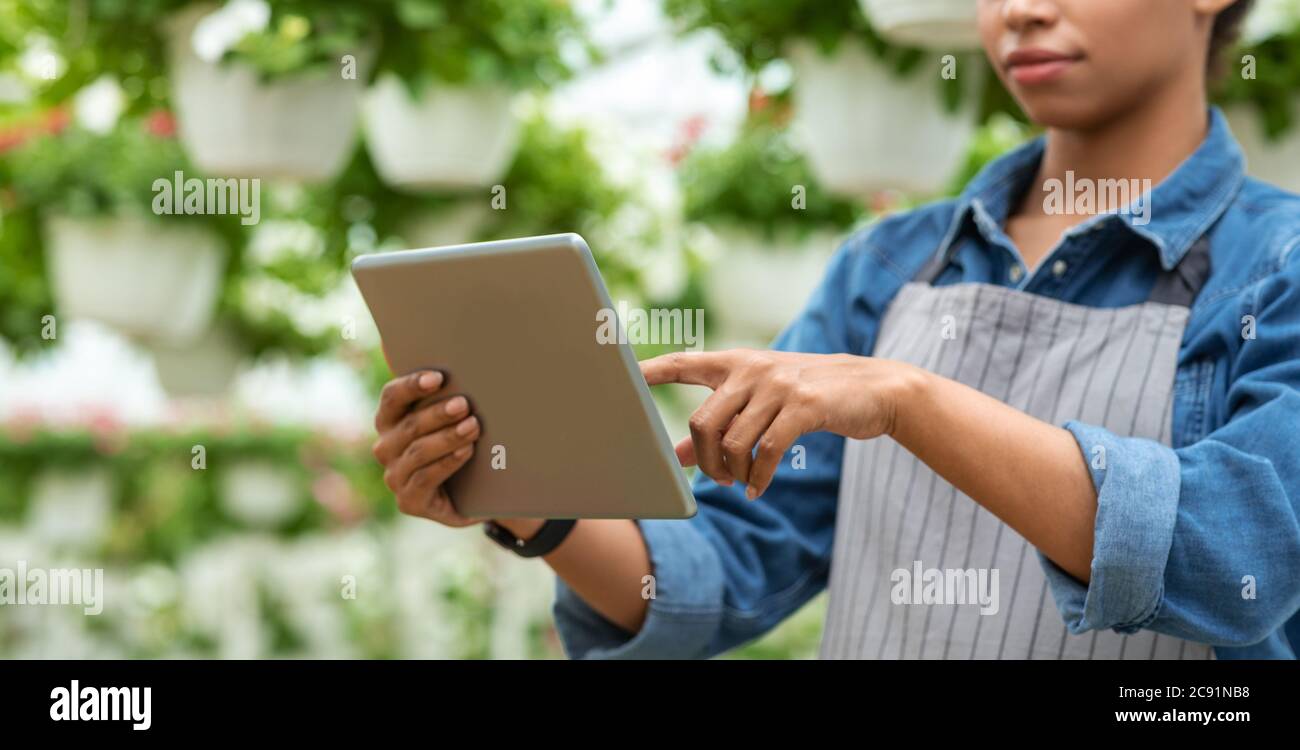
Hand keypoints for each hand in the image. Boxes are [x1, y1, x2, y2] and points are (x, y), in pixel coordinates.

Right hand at [371, 369, 480, 525]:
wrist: (474, 493)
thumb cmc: (461, 444)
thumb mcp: (452, 420)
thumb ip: (448, 400)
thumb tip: (471, 376)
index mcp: (390, 421)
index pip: (392, 397)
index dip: (412, 385)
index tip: (439, 377)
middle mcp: (386, 448)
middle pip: (409, 425)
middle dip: (438, 413)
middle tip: (464, 404)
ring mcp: (394, 476)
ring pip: (418, 451)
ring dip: (447, 437)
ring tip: (473, 427)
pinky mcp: (408, 501)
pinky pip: (425, 478)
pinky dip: (447, 462)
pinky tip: (466, 451)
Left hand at [640, 349, 919, 498]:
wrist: (874, 388)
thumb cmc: (807, 397)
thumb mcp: (760, 404)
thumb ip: (718, 426)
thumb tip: (676, 455)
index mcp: (735, 364)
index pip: (682, 363)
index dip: (650, 372)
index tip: (620, 377)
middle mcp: (752, 369)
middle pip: (703, 421)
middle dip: (704, 460)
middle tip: (717, 479)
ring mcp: (778, 385)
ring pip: (733, 440)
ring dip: (732, 472)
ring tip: (741, 482)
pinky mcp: (805, 405)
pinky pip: (768, 450)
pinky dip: (759, 476)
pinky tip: (758, 488)